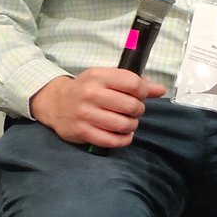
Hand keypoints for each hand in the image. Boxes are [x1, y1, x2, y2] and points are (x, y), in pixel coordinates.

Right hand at [28, 68, 165, 147]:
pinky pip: (111, 140)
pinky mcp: (82, 132)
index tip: (141, 95)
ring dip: (131, 125)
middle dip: (138, 110)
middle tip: (133, 110)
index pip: (133, 84)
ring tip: (128, 122)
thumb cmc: (87, 88)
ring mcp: (85, 114)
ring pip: (123, 125)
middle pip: (131, 106)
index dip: (144, 92)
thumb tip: (161, 90)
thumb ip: (134, 82)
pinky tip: (124, 135)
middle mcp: (91, 94)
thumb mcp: (108, 77)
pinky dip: (123, 140)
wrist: (55, 102)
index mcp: (99, 76)